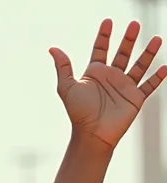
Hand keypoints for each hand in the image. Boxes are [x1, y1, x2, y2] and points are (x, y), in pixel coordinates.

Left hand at [51, 19, 166, 149]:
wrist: (92, 134)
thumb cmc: (78, 113)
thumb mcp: (67, 87)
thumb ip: (63, 67)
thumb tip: (53, 48)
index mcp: (96, 73)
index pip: (101, 49)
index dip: (104, 35)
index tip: (108, 21)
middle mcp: (111, 78)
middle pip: (123, 53)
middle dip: (129, 39)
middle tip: (134, 24)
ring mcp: (124, 87)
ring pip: (139, 65)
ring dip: (148, 53)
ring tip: (156, 39)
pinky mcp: (135, 99)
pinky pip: (149, 86)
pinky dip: (158, 77)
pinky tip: (165, 67)